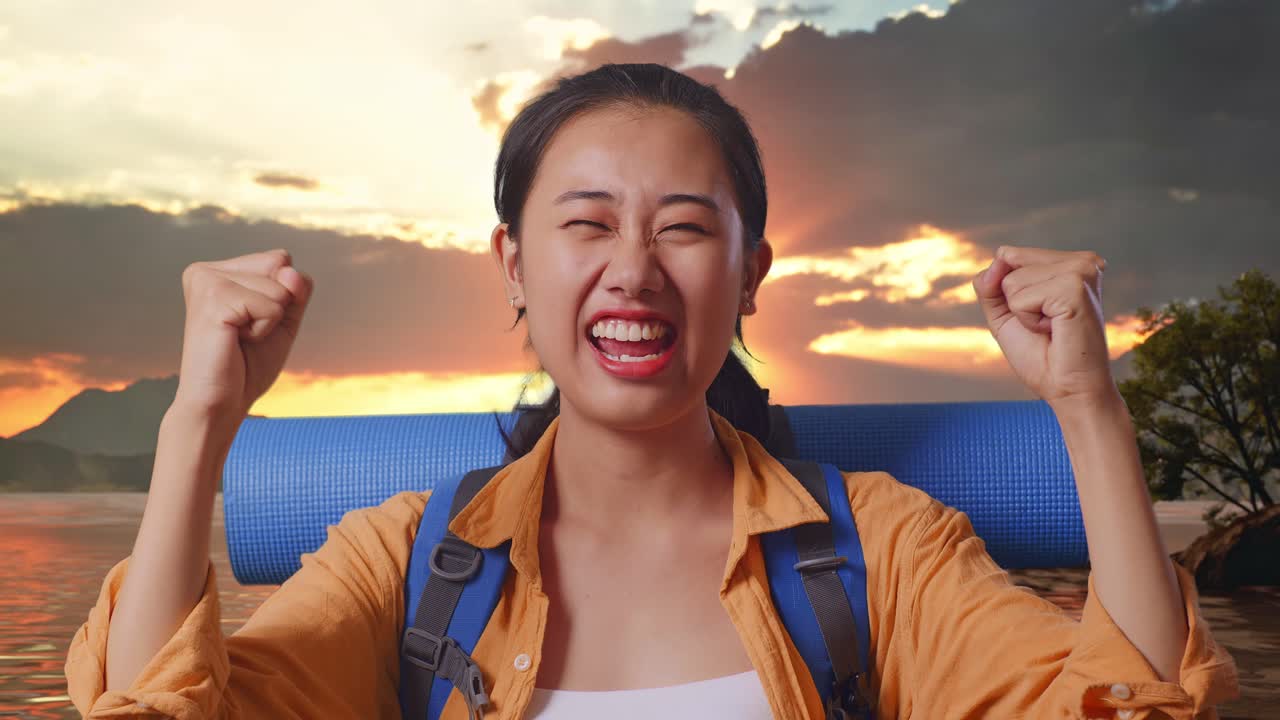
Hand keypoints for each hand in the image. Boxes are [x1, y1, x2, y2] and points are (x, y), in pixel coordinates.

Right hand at [172, 248, 313, 423]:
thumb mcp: (284, 319)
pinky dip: (264, 329)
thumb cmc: (247, 365)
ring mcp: (206, 281)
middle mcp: (205, 270)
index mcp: (218, 270)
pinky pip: (271, 306)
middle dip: (278, 306)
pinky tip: (235, 341)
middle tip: (245, 334)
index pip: (280, 259)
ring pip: (279, 287)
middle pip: (281, 266)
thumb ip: (296, 289)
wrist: (221, 403)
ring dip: (270, 321)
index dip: (283, 296)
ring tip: (238, 338)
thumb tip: (289, 271)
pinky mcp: (212, 298)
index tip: (252, 322)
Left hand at [973, 245, 1116, 410]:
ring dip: (1022, 312)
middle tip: (1046, 324)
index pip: (1007, 254)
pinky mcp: (1075, 287)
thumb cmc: (1042, 356)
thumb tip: (998, 258)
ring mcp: (1081, 271)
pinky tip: (1055, 329)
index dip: (1007, 292)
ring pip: (1011, 280)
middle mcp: (1081, 261)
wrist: (1067, 389)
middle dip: (1013, 300)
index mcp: (1070, 262)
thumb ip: (990, 284)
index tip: (1037, 315)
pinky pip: (1020, 297)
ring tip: (1052, 327)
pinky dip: (1028, 319)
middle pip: (1007, 260)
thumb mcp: (1005, 314)